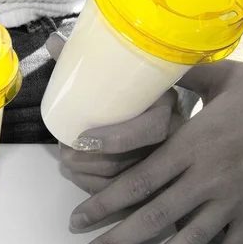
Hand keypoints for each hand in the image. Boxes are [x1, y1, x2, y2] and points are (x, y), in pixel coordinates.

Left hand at [46, 32, 183, 194]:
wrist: (189, 119)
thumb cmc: (143, 93)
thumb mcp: (128, 72)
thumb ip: (91, 58)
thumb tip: (53, 41)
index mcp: (169, 107)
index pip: (149, 129)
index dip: (114, 138)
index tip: (80, 138)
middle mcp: (175, 143)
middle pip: (129, 164)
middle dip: (88, 163)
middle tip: (64, 153)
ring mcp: (171, 171)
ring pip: (124, 186)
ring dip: (87, 177)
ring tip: (67, 164)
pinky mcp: (164, 190)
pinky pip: (128, 202)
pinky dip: (97, 191)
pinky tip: (81, 180)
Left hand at [69, 60, 242, 243]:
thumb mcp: (224, 77)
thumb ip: (182, 78)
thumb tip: (148, 67)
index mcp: (192, 145)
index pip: (137, 179)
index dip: (104, 201)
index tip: (76, 217)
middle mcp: (207, 178)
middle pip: (152, 217)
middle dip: (113, 242)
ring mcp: (233, 202)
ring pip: (187, 242)